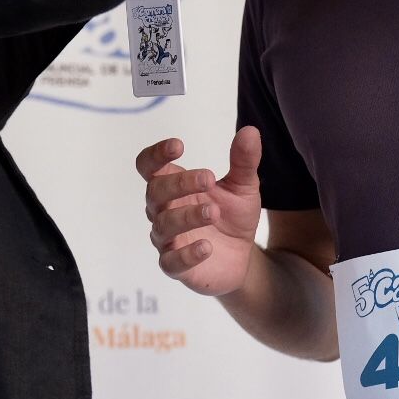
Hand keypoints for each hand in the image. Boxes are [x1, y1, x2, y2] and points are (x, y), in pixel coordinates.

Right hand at [136, 128, 265, 297]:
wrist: (243, 256)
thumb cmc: (232, 217)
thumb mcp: (243, 187)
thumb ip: (244, 161)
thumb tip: (250, 131)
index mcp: (174, 186)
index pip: (148, 166)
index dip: (156, 155)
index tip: (179, 146)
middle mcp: (164, 210)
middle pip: (154, 192)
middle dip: (179, 184)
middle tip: (209, 179)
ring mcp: (168, 239)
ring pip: (163, 225)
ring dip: (187, 216)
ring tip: (214, 212)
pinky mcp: (176, 266)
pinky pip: (171, 261)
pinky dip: (187, 254)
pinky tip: (206, 247)